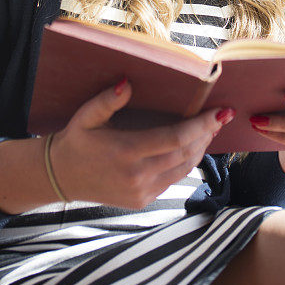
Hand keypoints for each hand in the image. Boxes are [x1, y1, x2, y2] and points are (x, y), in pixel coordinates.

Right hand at [50, 78, 235, 208]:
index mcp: (126, 152)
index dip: (202, 125)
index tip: (221, 112)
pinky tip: (190, 146)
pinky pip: (173, 179)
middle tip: (222, 116)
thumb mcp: (86, 116)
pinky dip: (186, 162)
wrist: (62, 176)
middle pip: (185, 153)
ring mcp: (142, 192)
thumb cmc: (77, 140)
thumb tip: (129, 82)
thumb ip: (109, 100)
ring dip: (200, 148)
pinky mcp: (143, 201)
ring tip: (211, 129)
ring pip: (184, 169)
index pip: (175, 138)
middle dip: (207, 134)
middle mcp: (137, 176)